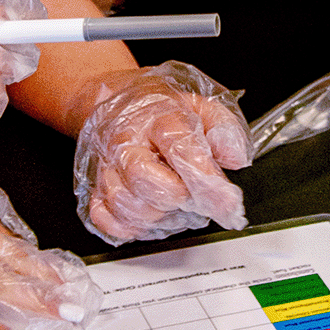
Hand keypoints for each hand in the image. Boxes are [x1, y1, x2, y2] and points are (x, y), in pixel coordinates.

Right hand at [72, 62, 252, 244]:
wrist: (120, 103)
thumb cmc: (165, 113)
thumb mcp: (204, 108)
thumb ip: (224, 130)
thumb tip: (235, 157)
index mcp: (159, 119)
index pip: (180, 149)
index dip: (205, 180)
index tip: (227, 203)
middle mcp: (127, 143)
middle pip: (142, 178)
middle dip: (176, 197)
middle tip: (195, 198)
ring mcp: (108, 167)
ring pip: (123, 202)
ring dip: (155, 215)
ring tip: (174, 205)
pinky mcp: (95, 189)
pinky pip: (104, 217)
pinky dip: (128, 226)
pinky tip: (149, 215)